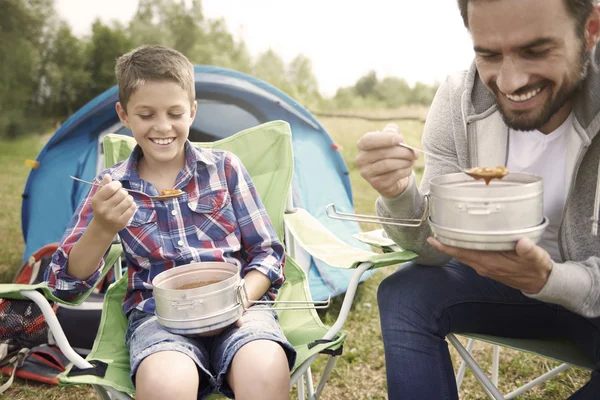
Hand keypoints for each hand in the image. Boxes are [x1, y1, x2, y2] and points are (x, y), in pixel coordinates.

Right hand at [91, 174, 136, 233]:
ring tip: (124, 201)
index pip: (111, 187)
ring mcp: (113, 216)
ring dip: (129, 198)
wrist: (103, 228)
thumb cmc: (102, 208)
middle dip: (124, 192)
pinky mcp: (121, 222)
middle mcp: (104, 209)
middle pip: (122, 193)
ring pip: (129, 200)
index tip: (117, 187)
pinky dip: (132, 205)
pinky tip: (127, 207)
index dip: (117, 184)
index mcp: (97, 200)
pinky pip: (132, 208)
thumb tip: (108, 175)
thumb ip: (103, 186)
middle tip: (121, 196)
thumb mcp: (99, 197)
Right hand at [355, 123, 419, 197]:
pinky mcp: (376, 183)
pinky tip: (407, 169)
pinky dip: (405, 171)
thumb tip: (397, 135)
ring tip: (412, 160)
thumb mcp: (391, 139)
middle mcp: (361, 159)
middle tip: (415, 153)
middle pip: (383, 153)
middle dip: (402, 152)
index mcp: (362, 145)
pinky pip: (393, 175)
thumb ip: (393, 132)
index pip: (368, 140)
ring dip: (405, 162)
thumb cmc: (390, 152)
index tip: (400, 138)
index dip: (384, 138)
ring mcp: (367, 173)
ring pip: (388, 165)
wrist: (391, 175)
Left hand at [427, 236, 552, 293]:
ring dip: (453, 247)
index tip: (433, 240)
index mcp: (491, 263)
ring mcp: (485, 268)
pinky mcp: (489, 267)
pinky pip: (470, 257)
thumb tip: (522, 242)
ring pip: (464, 256)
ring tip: (443, 234)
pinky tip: (462, 240)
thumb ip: (528, 250)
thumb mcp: (537, 258)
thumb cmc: (537, 268)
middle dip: (445, 245)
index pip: (463, 254)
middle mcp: (484, 266)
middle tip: (433, 231)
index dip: (447, 247)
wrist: (541, 283)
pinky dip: (463, 249)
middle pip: (459, 255)